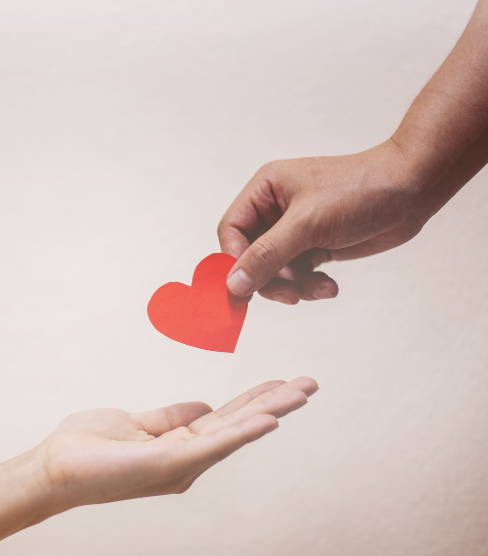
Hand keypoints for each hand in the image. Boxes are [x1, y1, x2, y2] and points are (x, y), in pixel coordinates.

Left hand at [38, 377, 317, 507]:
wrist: (56, 466)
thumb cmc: (90, 446)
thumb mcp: (138, 422)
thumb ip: (172, 416)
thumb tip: (204, 406)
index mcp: (180, 445)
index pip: (225, 418)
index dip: (254, 399)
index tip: (282, 382)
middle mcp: (187, 459)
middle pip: (238, 424)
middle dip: (275, 402)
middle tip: (310, 383)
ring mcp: (181, 463)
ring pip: (234, 432)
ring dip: (271, 411)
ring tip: (302, 392)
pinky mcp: (170, 464)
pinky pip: (213, 445)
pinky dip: (242, 431)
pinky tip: (269, 419)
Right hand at [217, 140, 425, 303]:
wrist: (413, 190)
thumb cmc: (360, 190)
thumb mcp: (308, 224)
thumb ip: (267, 255)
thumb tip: (233, 285)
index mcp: (265, 190)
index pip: (231, 231)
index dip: (234, 261)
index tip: (244, 288)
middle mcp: (275, 209)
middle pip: (251, 255)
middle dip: (270, 279)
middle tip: (290, 295)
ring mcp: (296, 228)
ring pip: (275, 270)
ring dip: (294, 286)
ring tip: (318, 288)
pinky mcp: (315, 245)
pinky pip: (298, 274)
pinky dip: (310, 285)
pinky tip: (330, 286)